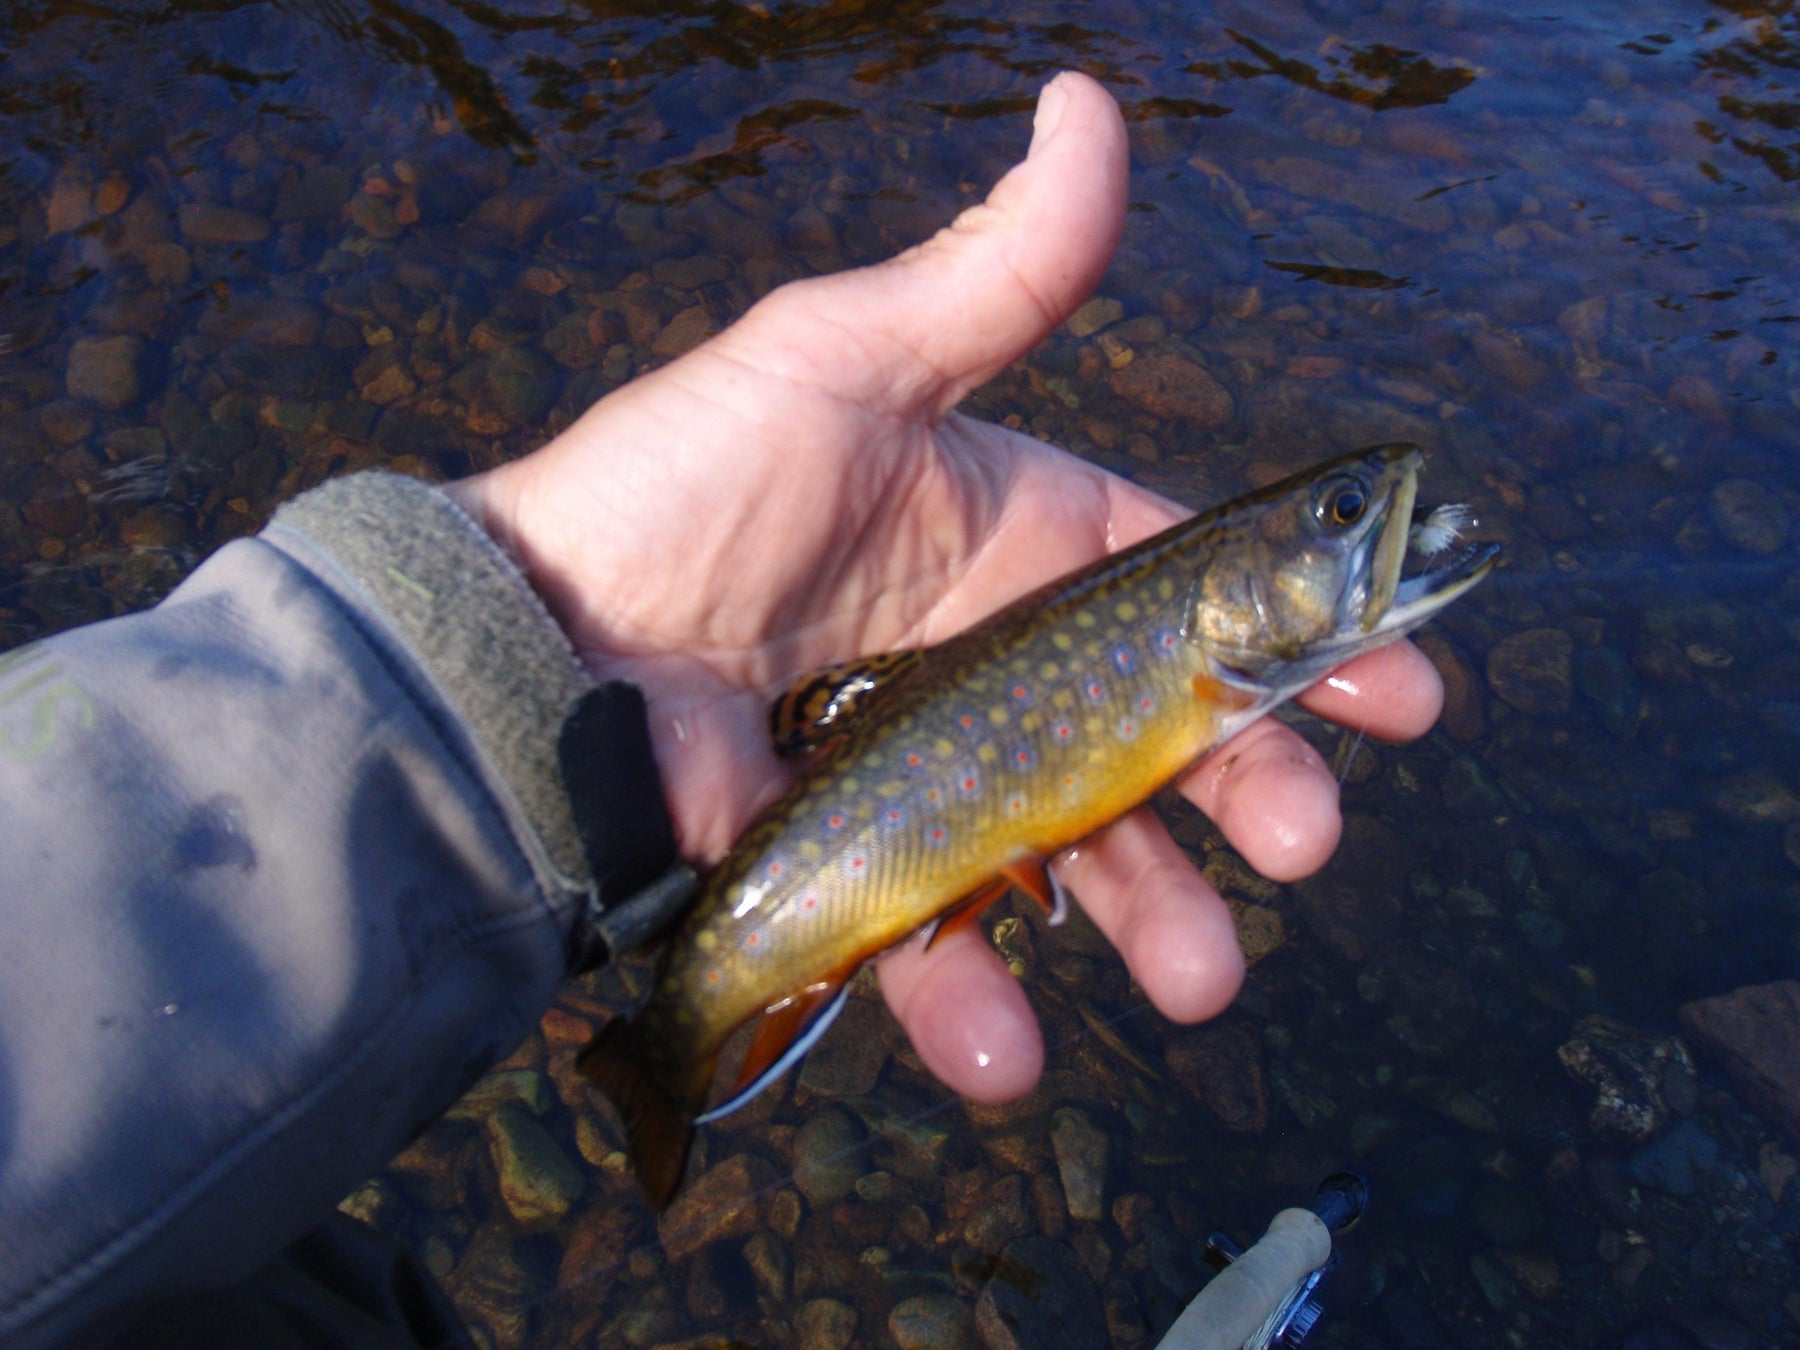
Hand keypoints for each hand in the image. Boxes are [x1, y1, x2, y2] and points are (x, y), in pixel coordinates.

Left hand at [450, 72, 1443, 1104]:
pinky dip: (970, 1002)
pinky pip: (930, 945)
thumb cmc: (681, 493)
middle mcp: (975, 660)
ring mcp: (915, 778)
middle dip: (1248, 793)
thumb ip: (990, 275)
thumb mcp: (842, 364)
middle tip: (1306, 848)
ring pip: (1066, 863)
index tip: (1399, 693)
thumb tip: (1091, 100)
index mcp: (999, 535)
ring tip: (1194, 980)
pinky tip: (1003, 1051)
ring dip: (1147, 925)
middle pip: (1150, 739)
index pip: (1178, 589)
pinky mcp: (844, 876)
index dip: (1291, 637)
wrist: (523, 651)